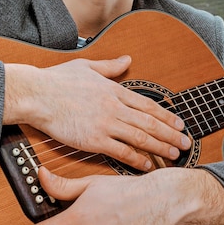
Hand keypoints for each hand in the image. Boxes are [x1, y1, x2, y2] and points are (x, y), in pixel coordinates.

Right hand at [3, 56, 190, 171]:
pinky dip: (137, 159)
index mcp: (113, 90)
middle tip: (186, 143)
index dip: (166, 115)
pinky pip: (121, 151)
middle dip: (171, 134)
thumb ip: (109, 66)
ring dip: (160, 146)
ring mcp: (105, 123)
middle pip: (150, 122)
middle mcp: (114, 107)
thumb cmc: (56, 80)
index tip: (178, 123)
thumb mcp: (86, 66)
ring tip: (174, 154)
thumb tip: (126, 59)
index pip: (147, 104)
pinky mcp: (94, 139)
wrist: (37, 94)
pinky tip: (148, 164)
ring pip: (141, 137)